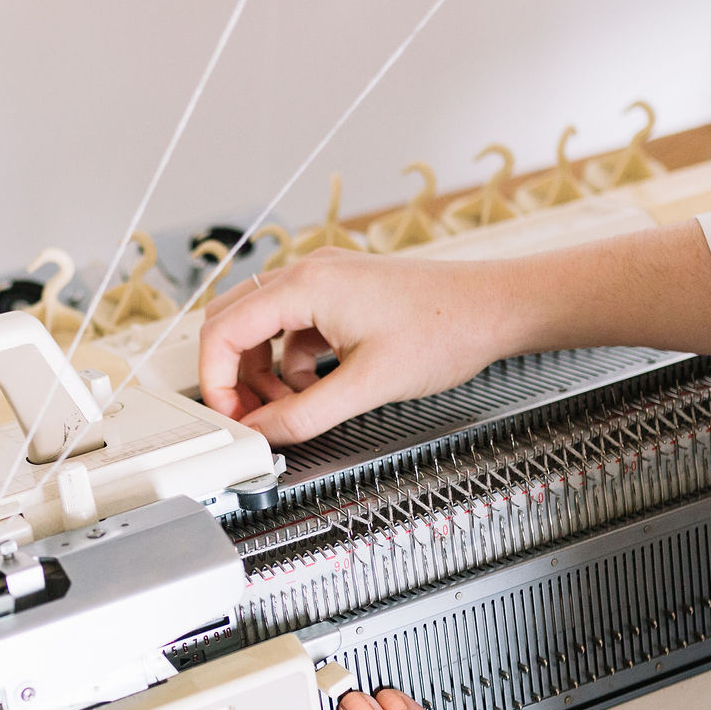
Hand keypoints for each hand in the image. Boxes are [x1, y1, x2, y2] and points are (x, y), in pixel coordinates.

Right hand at [198, 249, 511, 444]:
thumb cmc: (445, 329)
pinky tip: (314, 387)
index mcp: (305, 286)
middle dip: (233, 374)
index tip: (229, 417)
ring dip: (262, 371)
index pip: (223, 330)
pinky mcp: (340, 294)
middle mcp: (308, 274)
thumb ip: (304, 415)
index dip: (215, 380)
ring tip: (287, 408)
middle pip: (232, 322)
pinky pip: (291, 327)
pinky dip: (290, 361)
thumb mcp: (366, 386)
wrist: (496, 307)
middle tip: (248, 416)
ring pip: (261, 326)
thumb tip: (261, 435)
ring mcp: (324, 281)